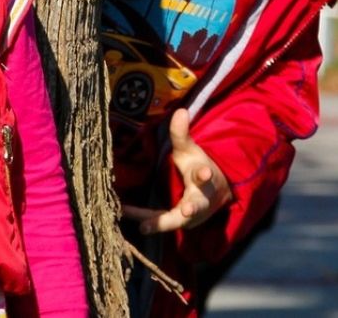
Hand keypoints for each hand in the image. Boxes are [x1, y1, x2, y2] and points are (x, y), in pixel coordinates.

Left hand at [123, 108, 230, 233]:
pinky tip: (125, 212)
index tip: (205, 173)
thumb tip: (180, 111)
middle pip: (197, 205)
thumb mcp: (190, 151)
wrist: (213, 195)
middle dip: (192, 208)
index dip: (204, 174)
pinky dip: (145, 220)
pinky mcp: (177, 222)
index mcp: (203, 177)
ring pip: (177, 220)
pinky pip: (160, 222)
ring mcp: (189, 214)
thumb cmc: (197, 169)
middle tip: (187, 211)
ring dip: (162, 223)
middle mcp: (198, 198)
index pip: (204, 174)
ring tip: (145, 226)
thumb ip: (182, 134)